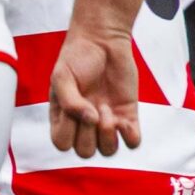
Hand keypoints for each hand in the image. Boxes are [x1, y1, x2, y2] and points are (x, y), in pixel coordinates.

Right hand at [49, 23, 142, 156]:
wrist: (102, 42)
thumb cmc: (77, 58)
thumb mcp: (62, 77)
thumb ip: (69, 101)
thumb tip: (90, 120)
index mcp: (62, 117)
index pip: (62, 144)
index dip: (69, 132)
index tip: (75, 107)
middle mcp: (83, 124)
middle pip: (85, 152)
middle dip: (90, 133)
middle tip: (93, 106)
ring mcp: (106, 121)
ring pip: (108, 151)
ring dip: (108, 134)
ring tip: (108, 109)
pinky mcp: (127, 115)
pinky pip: (132, 141)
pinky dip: (130, 137)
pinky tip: (125, 121)